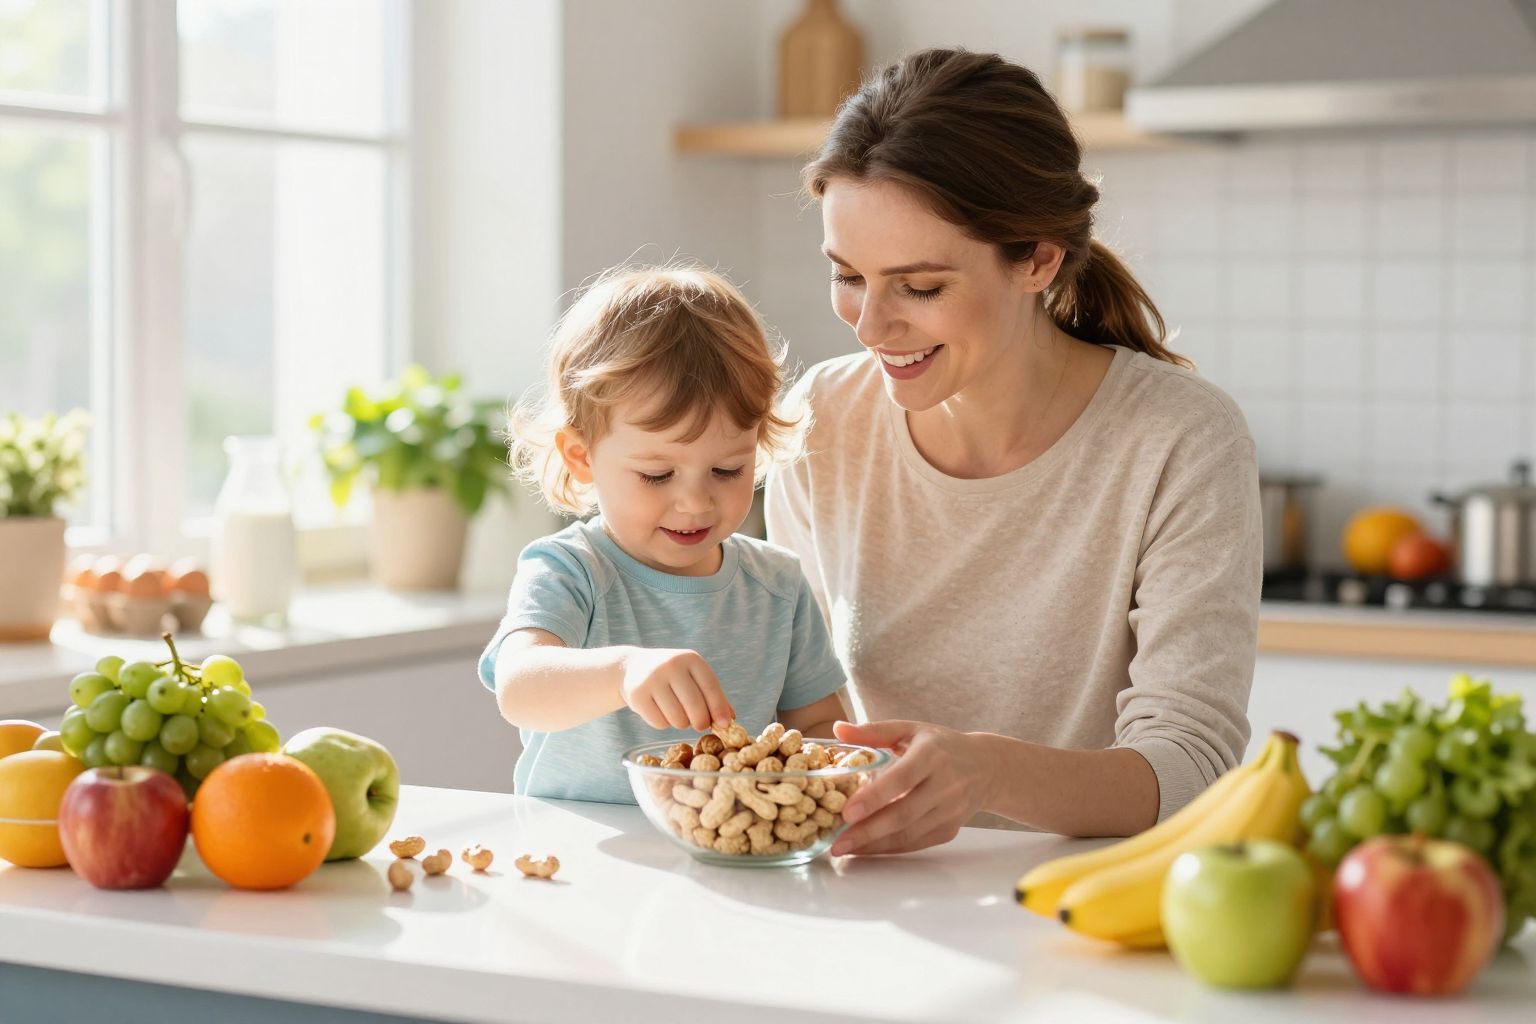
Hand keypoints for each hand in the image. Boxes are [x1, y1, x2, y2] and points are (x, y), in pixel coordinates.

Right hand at [617, 647, 735, 730]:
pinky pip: (660, 723)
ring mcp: (652, 679)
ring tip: (677, 713)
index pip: (710, 686)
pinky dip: (663, 724)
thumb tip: (729, 720)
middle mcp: (671, 665)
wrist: (633, 667)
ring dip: (681, 723)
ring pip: (677, 718)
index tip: (725, 725)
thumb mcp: (693, 676)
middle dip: (701, 722)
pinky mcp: (637, 695)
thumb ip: (712, 696)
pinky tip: (659, 711)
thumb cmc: (673, 675)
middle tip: (700, 725)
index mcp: (690, 659)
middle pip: (694, 705)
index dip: (719, 707)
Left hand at [830, 720, 992, 855]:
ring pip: (909, 834)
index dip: (875, 797)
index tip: (847, 812)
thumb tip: (837, 729)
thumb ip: (874, 731)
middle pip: (904, 814)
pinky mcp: (950, 829)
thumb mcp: (910, 729)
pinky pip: (916, 843)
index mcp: (932, 755)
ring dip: (875, 845)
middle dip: (868, 831)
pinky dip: (889, 849)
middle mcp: (945, 784)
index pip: (902, 779)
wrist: (986, 767)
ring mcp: (950, 810)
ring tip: (844, 848)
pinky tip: (865, 849)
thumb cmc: (941, 745)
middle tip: (837, 841)